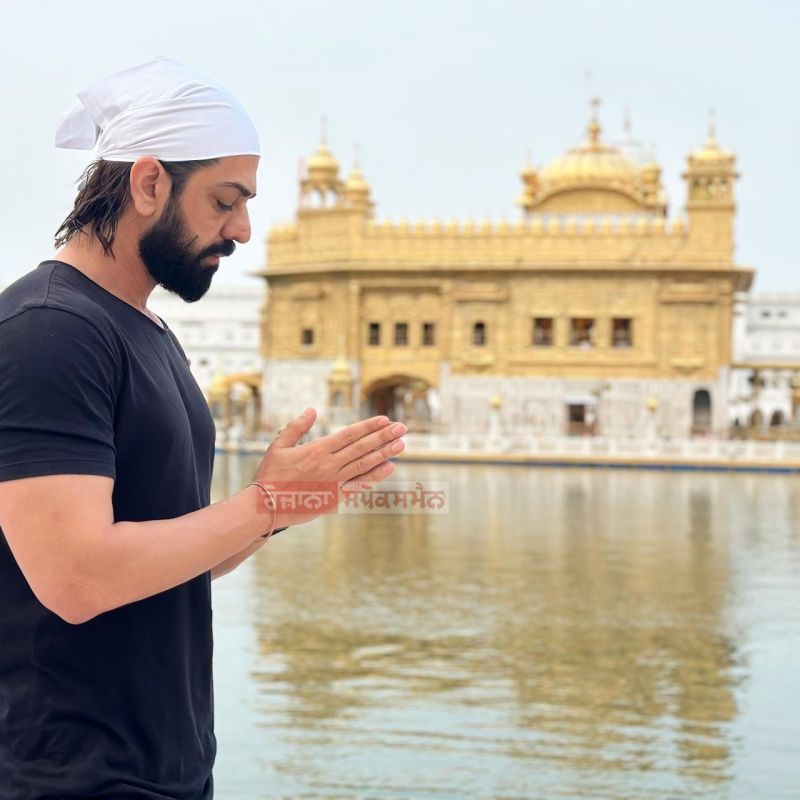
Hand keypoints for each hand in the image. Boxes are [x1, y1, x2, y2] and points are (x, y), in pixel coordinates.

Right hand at [247, 408, 406, 530]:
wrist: (266, 507)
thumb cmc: (270, 475)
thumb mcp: (278, 445)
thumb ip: (297, 427)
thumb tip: (312, 410)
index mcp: (317, 450)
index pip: (349, 435)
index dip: (369, 427)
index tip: (385, 419)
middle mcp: (329, 465)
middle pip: (361, 448)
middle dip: (383, 437)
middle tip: (402, 428)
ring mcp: (333, 482)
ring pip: (364, 465)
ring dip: (384, 454)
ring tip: (401, 445)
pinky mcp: (334, 498)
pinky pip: (358, 486)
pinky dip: (374, 477)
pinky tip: (388, 468)